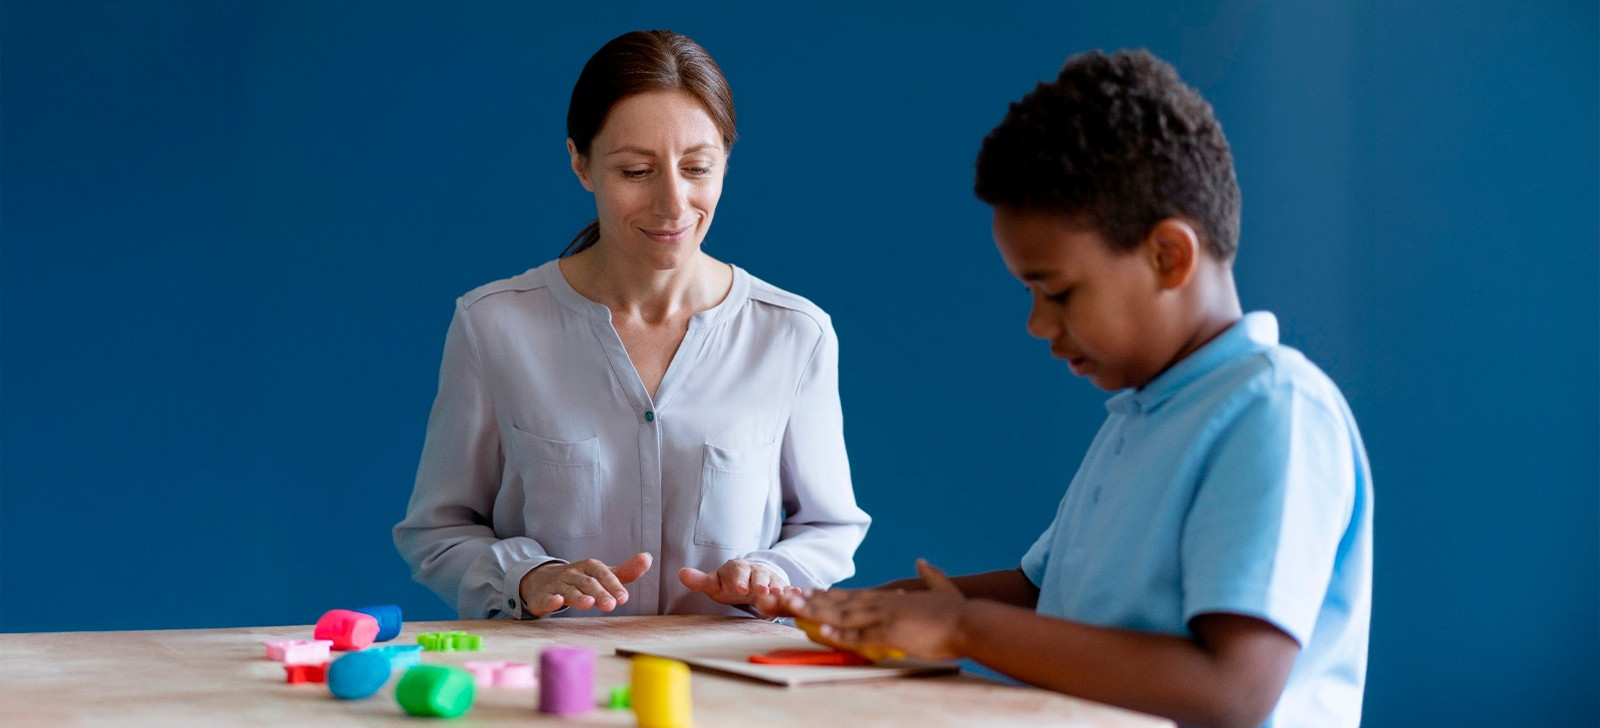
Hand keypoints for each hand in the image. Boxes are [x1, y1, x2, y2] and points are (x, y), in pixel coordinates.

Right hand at [518, 552, 652, 616]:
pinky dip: (551, 600)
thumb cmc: (580, 579)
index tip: (623, 598)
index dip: (613, 584)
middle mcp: (573, 573)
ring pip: (569, 590)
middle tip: (611, 605)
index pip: (603, 573)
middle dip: (599, 593)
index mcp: (589, 567)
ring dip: (579, 597)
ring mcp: (557, 584)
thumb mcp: (602, 575)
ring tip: (589, 604)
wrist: (543, 581)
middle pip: (587, 583)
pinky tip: (557, 601)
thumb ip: (625, 571)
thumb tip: (648, 558)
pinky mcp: (542, 596)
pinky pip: (546, 597)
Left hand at [678, 558, 797, 606]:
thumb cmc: (730, 584)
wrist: (750, 580)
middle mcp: (754, 570)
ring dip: (777, 587)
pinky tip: (796, 594)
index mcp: (737, 568)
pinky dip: (792, 591)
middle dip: (761, 582)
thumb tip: (681, 573)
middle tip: (762, 591)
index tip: (740, 588)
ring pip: (774, 581)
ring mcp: (769, 577)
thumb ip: (699, 581)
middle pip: (759, 574)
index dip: (740, 579)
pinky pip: (787, 588)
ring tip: (780, 594)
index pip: (738, 571)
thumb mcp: (714, 584)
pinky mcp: (780, 585)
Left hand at [759, 559, 968, 659]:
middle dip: (809, 601)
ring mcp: (884, 617)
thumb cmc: (956, 611)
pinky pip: (859, 635)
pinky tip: (822, 630)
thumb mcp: (940, 589)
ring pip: (841, 615)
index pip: (848, 595)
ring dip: (814, 612)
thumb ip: (929, 575)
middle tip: (783, 597)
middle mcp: (880, 604)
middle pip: (837, 602)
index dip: (823, 594)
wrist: (969, 621)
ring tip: (791, 608)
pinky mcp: (890, 632)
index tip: (802, 592)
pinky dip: (839, 633)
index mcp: (888, 598)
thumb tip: (922, 561)